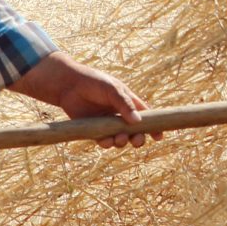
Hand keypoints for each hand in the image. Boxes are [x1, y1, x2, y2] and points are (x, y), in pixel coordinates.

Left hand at [10, 51, 154, 147]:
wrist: (68, 85)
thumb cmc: (94, 82)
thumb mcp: (112, 89)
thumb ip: (125, 105)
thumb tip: (137, 122)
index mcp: (129, 102)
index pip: (145, 116)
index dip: (153, 126)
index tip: (159, 136)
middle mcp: (120, 114)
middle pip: (135, 131)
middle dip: (138, 138)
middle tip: (137, 141)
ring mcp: (107, 123)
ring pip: (120, 138)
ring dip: (122, 142)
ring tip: (119, 139)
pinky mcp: (94, 130)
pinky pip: (104, 141)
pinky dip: (107, 143)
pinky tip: (107, 141)